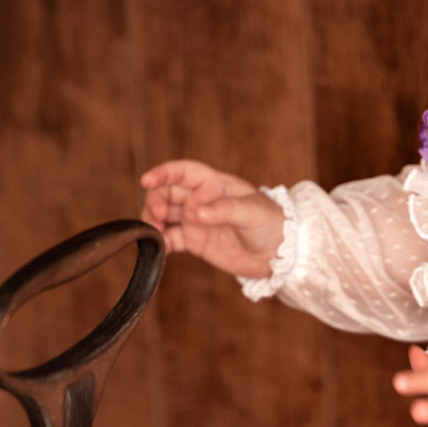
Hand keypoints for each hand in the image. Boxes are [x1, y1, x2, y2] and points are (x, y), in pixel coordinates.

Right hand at [140, 159, 284, 278]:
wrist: (280, 254)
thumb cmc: (272, 224)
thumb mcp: (252, 213)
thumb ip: (224, 210)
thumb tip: (197, 212)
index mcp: (214, 184)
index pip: (183, 172)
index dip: (163, 173)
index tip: (147, 180)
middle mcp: (201, 200)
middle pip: (167, 193)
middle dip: (155, 201)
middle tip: (156, 217)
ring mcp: (196, 220)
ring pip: (164, 215)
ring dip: (153, 221)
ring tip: (154, 233)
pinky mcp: (195, 241)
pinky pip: (171, 240)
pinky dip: (161, 243)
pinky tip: (158, 250)